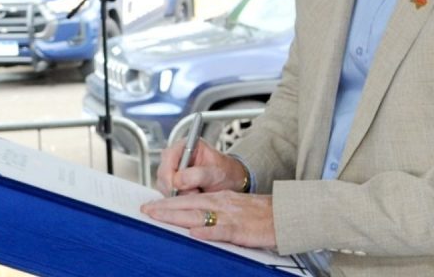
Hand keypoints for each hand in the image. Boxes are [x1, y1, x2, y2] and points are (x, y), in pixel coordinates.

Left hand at [142, 191, 276, 248]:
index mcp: (221, 198)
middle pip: (189, 204)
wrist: (287, 214)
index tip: (151, 206)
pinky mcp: (241, 230)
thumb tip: (197, 222)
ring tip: (159, 218)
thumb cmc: (263, 214)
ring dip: (177, 216)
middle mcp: (223, 204)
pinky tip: (195, 234)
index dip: (169, 202)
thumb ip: (217, 213)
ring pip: (199, 214)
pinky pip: (221, 231)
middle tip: (146, 210)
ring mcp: (231, 216)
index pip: (190, 198)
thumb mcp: (237, 208)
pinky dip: (208, 231)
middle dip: (165, 208)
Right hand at [153, 137, 246, 195]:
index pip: (168, 156)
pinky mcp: (171, 183)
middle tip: (194, 191)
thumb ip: (198, 175)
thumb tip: (177, 180)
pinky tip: (192, 195)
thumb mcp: (216, 173)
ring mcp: (172, 170)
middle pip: (163, 173)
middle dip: (175, 187)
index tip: (177, 186)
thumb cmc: (226, 173)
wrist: (230, 182)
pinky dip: (178, 198)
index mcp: (187, 145)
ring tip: (197, 192)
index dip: (170, 173)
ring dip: (178, 194)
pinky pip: (167, 193)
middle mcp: (176, 156)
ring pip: (163, 185)